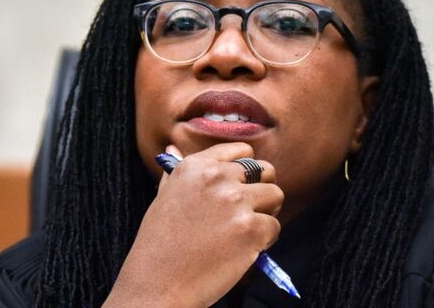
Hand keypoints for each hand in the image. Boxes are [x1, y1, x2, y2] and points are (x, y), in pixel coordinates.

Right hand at [102, 142, 283, 307]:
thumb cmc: (159, 245)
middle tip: (249, 211)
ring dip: (266, 213)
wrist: (158, 284)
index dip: (247, 170)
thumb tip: (173, 148)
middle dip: (262, 189)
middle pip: (265, 170)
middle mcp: (216, 177)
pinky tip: (243, 250)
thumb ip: (176, 173)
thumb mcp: (163, 198)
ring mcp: (235, 202)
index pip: (241, 151)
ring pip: (275, 195)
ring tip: (246, 231)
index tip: (242, 186)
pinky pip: (275, 226)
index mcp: (195, 166)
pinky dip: (265, 240)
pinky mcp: (250, 228)